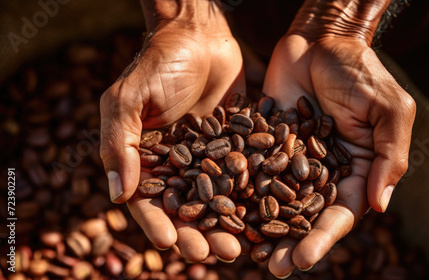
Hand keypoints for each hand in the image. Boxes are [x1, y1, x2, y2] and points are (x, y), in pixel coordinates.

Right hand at [99, 0, 243, 261]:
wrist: (200, 36)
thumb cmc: (158, 65)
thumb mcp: (129, 101)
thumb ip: (119, 144)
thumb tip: (118, 196)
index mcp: (144, 158)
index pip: (148, 200)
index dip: (158, 223)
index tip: (171, 244)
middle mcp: (176, 164)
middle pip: (186, 207)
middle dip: (198, 233)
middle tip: (214, 253)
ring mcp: (206, 157)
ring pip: (216, 199)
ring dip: (225, 223)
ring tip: (238, 247)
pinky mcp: (234, 146)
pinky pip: (240, 176)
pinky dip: (248, 197)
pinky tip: (261, 216)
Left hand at [262, 0, 415, 275]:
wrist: (321, 40)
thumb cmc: (361, 72)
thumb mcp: (389, 111)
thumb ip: (388, 157)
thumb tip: (379, 205)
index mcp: (355, 171)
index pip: (340, 213)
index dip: (324, 237)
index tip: (305, 259)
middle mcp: (321, 171)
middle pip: (305, 215)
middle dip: (290, 243)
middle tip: (273, 268)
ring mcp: (290, 159)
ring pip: (276, 200)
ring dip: (263, 226)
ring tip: (246, 252)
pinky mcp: (265, 143)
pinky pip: (253, 170)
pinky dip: (241, 190)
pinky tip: (225, 209)